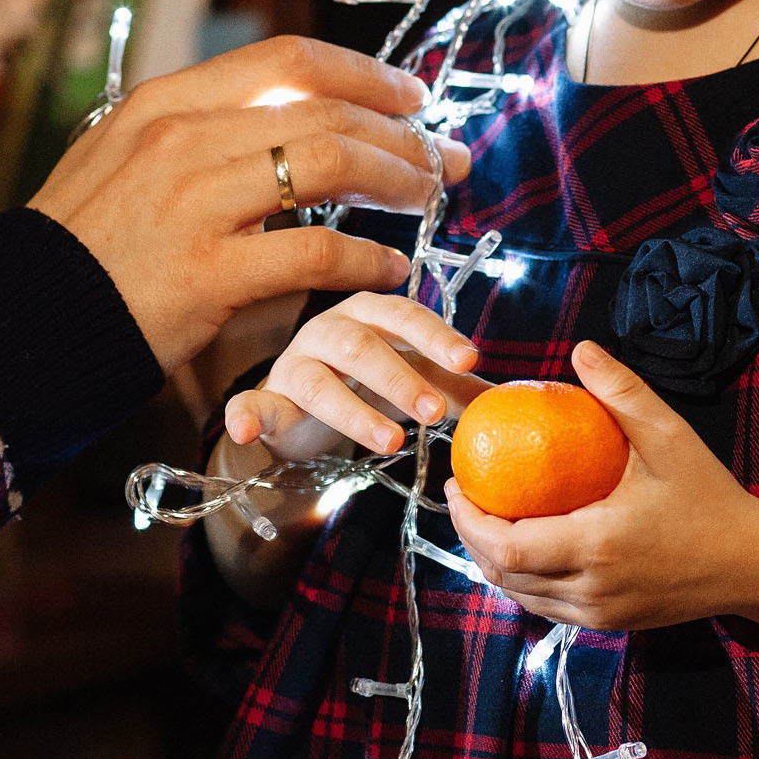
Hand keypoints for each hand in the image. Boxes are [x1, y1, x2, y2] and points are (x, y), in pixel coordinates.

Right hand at [29, 36, 469, 372]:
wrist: (23, 323)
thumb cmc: (82, 246)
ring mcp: (195, 204)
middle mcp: (182, 138)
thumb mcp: (123, 156)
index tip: (413, 96)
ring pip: (333, 166)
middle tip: (444, 157)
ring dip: (398, 182)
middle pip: (326, 110)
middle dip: (402, 132)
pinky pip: (319, 253)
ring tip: (427, 202)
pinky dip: (370, 260)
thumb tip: (286, 110)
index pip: (290, 62)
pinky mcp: (209, 275)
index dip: (367, 74)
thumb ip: (199, 127)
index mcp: (165, 101)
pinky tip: (391, 270)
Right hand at [227, 293, 485, 461]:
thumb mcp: (412, 381)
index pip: (403, 315)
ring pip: (319, 381)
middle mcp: (328, 329)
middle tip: (437, 413)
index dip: (435, 336)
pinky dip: (245, 415)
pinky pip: (250, 404)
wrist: (302, 412)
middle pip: (362, 345)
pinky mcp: (266, 400)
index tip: (470, 360)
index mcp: (368, 314)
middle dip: (401, 378)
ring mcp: (294, 364)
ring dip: (354, 412)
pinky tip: (247, 433)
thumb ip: (456, 387)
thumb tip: (513, 400)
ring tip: (390, 443)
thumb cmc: (366, 384)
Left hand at [445, 342, 758, 631]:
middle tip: (464, 494)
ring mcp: (600, 613)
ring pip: (521, 595)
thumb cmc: (710, 498)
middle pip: (503, 575)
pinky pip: (547, 605)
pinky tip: (522, 543)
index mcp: (599, 545)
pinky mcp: (610, 623)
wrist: (753, 563)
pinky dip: (524, 579)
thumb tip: (580, 348)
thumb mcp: (669, 435)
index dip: (469, 520)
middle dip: (470, 536)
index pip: (508, 547)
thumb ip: (622, 391)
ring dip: (493, 561)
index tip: (458, 481)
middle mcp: (594, 588)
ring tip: (485, 516)